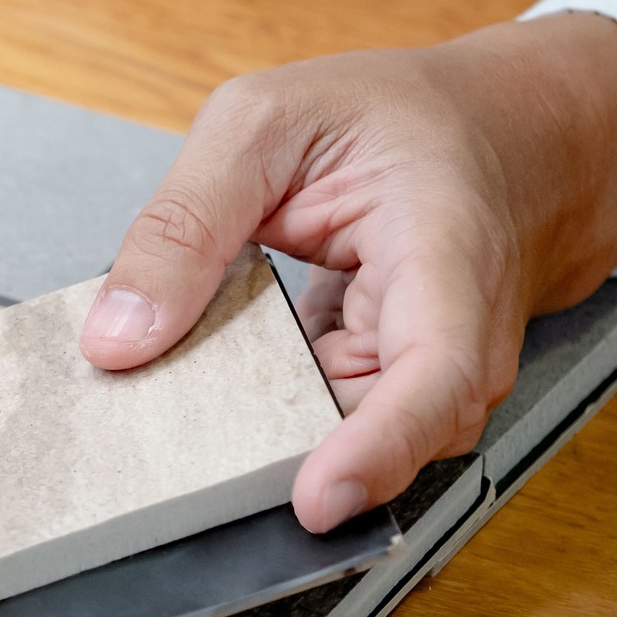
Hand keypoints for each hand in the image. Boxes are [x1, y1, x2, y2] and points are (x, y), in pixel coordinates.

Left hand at [79, 14, 616, 531]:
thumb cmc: (396, 117)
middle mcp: (455, 332)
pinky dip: (258, 414)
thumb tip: (114, 339)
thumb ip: (184, 223)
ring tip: (177, 417)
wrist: (501, 130)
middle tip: (179, 464)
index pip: (437, 373)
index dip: (379, 448)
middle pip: (389, 434)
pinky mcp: (386, 385)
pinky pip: (321, 421)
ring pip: (347, 439)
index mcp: (444, 250)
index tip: (316, 500)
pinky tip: (199, 390)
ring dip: (263, 438)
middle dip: (288, 459)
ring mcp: (427, 371)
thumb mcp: (263, 124)